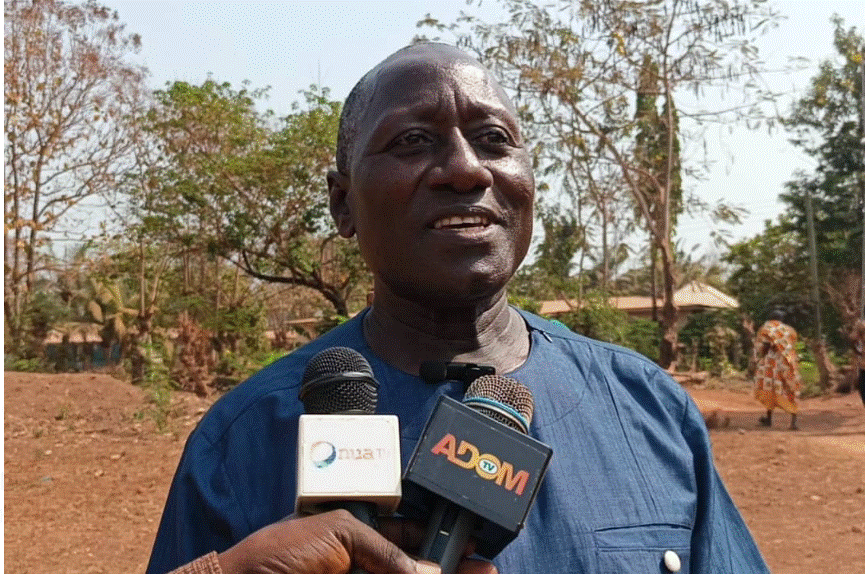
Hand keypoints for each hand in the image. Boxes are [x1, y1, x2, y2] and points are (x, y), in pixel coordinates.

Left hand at [216, 511, 496, 573]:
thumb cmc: (282, 553)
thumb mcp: (339, 532)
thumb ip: (386, 550)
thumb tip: (428, 573)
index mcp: (358, 533)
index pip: (409, 534)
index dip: (438, 538)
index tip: (467, 542)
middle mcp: (363, 562)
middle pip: (417, 565)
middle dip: (451, 563)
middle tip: (485, 567)